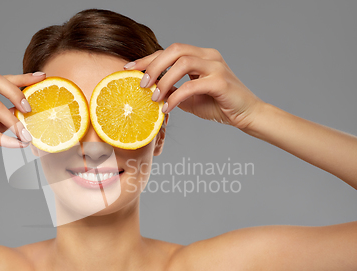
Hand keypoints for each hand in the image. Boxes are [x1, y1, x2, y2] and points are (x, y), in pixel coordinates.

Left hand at [125, 43, 264, 128]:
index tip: (130, 68)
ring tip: (154, 97)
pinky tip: (167, 108)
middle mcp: (209, 56)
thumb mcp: (188, 97)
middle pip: (175, 49)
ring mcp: (216, 67)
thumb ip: (172, 90)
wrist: (246, 115)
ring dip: (164, 80)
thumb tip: (149, 90)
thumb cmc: (218, 105)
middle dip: (154, 65)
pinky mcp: (221, 82)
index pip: (170, 51)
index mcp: (201, 56)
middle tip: (141, 84)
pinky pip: (192, 85)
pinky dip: (176, 96)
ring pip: (183, 62)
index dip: (148, 58)